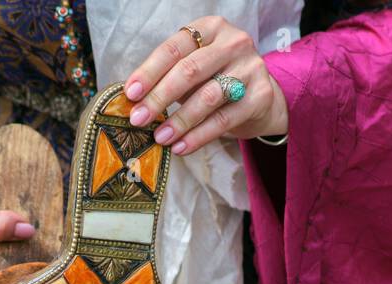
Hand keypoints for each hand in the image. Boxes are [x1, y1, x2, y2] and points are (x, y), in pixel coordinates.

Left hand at [123, 16, 287, 156]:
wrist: (261, 98)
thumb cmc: (217, 80)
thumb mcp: (194, 71)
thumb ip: (168, 78)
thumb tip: (133, 101)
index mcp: (210, 28)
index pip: (174, 48)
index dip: (149, 72)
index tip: (130, 94)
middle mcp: (233, 42)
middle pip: (189, 70)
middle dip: (160, 97)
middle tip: (139, 119)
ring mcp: (250, 68)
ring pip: (208, 96)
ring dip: (179, 120)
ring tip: (160, 137)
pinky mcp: (260, 96)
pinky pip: (224, 120)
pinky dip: (199, 136)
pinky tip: (181, 146)